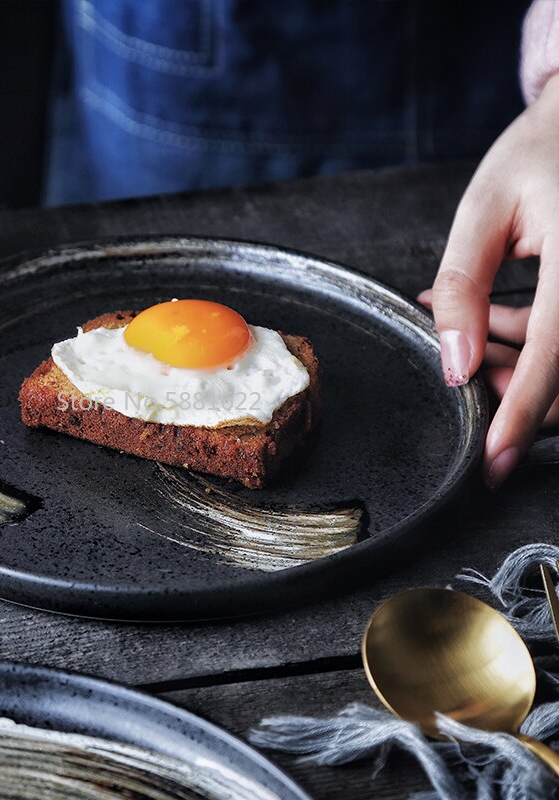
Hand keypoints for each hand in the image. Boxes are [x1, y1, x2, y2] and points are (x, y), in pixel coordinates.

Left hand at [420, 73, 558, 489]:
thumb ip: (464, 288)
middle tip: (468, 350)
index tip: (493, 465)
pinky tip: (501, 320)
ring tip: (481, 322)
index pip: (555, 358)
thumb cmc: (539, 156)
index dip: (519, 418)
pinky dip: (538, 347)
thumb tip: (456, 365)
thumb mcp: (484, 210)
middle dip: (512, 386)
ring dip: (523, 367)